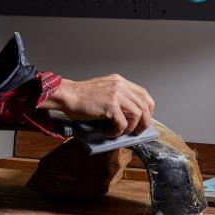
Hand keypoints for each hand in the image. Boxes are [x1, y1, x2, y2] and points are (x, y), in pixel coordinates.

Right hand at [40, 74, 154, 135]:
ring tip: (119, 132)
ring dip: (130, 128)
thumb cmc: (80, 97)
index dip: (148, 109)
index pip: (144, 94)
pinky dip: (117, 132)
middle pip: (144, 105)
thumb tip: (129, 116)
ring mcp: (116, 95)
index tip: (144, 119)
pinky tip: (108, 132)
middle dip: (144, 122)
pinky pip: (123, 124)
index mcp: (119, 81)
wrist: (67, 95)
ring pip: (137, 115)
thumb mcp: (104, 90)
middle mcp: (120, 86)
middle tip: (137, 131)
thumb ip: (117, 97)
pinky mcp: (110, 106)